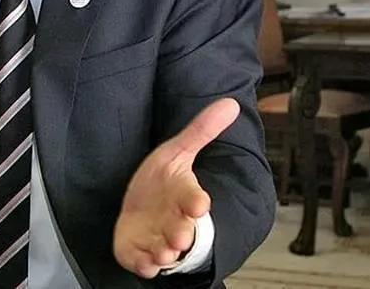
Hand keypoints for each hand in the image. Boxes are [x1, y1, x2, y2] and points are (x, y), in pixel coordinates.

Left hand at [113, 97, 239, 277]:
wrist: (141, 210)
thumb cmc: (162, 183)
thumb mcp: (177, 152)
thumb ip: (201, 131)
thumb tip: (230, 104)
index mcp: (185, 197)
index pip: (194, 199)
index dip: (196, 201)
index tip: (199, 203)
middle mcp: (175, 222)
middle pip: (183, 230)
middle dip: (181, 233)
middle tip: (179, 235)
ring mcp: (157, 239)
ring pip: (165, 250)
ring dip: (164, 252)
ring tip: (162, 251)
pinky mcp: (139, 253)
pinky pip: (143, 263)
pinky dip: (144, 264)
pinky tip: (144, 262)